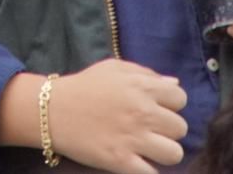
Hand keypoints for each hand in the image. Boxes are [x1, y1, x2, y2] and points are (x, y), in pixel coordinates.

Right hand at [51, 60, 186, 173]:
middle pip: (180, 128)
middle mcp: (142, 112)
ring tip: (148, 149)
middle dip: (167, 130)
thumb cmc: (84, 86)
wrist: (51, 110)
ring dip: (164, 153)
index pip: (180, 99)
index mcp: (141, 87)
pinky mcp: (121, 161)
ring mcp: (133, 139)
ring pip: (174, 154)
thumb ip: (147, 74)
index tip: (157, 108)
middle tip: (150, 130)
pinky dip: (148, 170)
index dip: (171, 104)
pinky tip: (138, 163)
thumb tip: (175, 85)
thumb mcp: (114, 69)